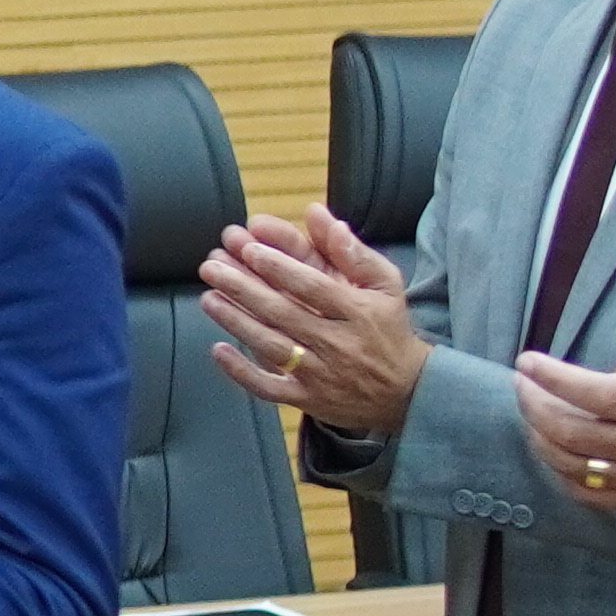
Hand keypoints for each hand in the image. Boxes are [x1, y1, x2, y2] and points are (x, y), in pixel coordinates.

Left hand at [200, 206, 427, 431]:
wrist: (407, 390)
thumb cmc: (389, 328)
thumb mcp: (385, 284)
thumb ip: (352, 251)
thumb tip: (320, 216)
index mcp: (357, 312)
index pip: (313, 288)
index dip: (280, 268)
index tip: (250, 250)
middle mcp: (337, 343)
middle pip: (283, 314)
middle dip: (243, 289)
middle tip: (211, 268)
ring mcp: (320, 374)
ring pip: (272, 347)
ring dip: (236, 323)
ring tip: (208, 298)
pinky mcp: (307, 399)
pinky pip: (269, 388)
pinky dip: (242, 372)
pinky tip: (218, 350)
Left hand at [512, 276, 615, 561]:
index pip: (594, 393)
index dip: (551, 377)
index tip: (527, 360)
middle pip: (570, 431)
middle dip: (534, 404)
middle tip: (522, 381)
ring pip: (574, 466)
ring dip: (541, 439)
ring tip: (532, 411)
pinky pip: (594, 496)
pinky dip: (564, 475)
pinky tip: (556, 455)